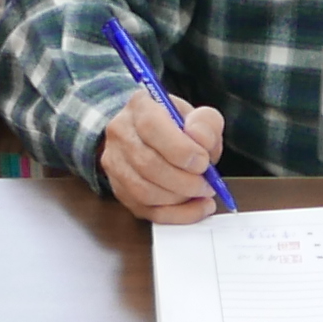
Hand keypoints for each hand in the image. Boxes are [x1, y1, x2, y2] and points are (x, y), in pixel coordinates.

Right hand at [96, 94, 231, 224]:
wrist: (149, 136)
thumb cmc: (176, 126)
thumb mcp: (197, 115)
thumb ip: (205, 123)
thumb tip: (201, 140)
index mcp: (139, 106)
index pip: (151, 127)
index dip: (179, 149)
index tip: (203, 162)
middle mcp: (120, 133)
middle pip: (146, 164)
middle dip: (183, 180)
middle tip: (207, 184)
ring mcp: (115, 164)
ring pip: (143, 191)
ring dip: (179, 198)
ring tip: (202, 194)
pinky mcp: (120, 190)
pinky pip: (146, 210)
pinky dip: (176, 215)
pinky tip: (196, 208)